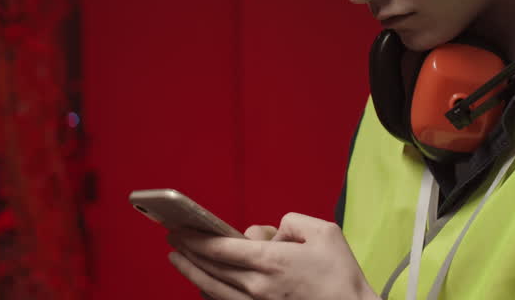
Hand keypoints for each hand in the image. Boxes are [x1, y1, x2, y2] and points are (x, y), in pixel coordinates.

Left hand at [167, 212, 378, 299]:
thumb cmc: (342, 277)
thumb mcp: (324, 232)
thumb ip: (291, 222)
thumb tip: (271, 231)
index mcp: (271, 261)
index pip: (220, 247)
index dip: (195, 237)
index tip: (179, 228)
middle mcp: (257, 286)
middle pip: (210, 268)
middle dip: (186, 252)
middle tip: (171, 239)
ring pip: (212, 289)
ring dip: (191, 273)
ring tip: (178, 260)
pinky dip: (209, 293)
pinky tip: (202, 285)